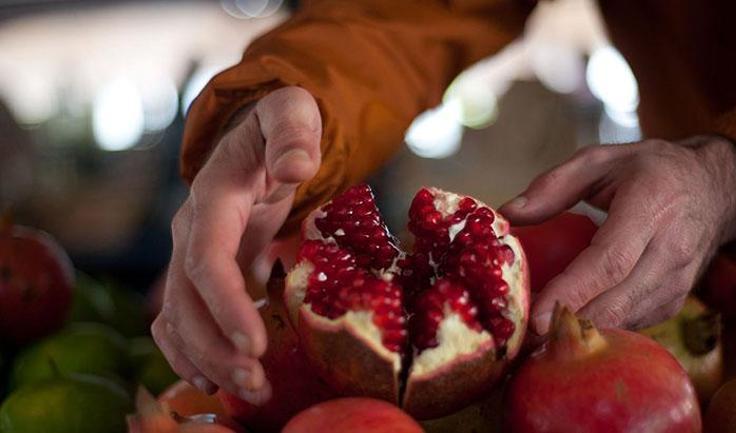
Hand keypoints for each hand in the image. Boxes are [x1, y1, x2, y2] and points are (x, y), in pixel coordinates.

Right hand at [152, 87, 321, 403]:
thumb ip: (293, 133)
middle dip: (216, 347)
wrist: (255, 134)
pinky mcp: (201, 269)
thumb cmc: (278, 124)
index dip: (226, 303)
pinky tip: (212, 379)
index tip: (255, 343)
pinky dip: (189, 350)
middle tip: (257, 385)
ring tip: (247, 391)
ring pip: (179, 315)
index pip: (208, 258)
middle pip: (187, 299)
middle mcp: (193, 228)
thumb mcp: (291, 112)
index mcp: (213, 196)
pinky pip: (179, 315)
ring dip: (205, 358)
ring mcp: (191, 251)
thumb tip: (296, 167)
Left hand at [500, 136, 735, 334]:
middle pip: (618, 300)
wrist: (714, 189)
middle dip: (570, 323)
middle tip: (525, 336)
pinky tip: (569, 326)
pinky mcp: (676, 301)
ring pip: (626, 319)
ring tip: (539, 335)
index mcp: (650, 207)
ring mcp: (679, 281)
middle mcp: (671, 249)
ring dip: (582, 331)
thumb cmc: (649, 171)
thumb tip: (508, 214)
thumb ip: (552, 186)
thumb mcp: (600, 160)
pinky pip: (633, 322)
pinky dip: (600, 328)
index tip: (536, 316)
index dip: (571, 292)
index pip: (609, 261)